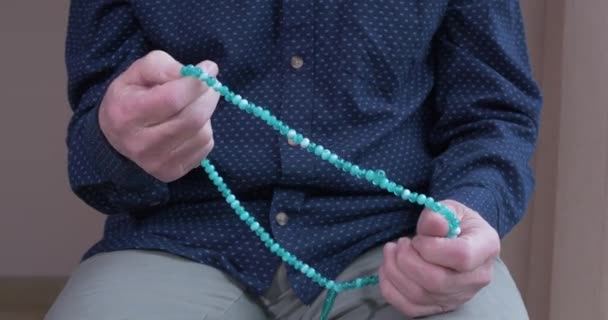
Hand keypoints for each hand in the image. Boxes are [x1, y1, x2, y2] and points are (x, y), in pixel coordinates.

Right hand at [99, 50, 219, 181]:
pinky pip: (204, 147)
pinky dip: (204, 131)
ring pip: (202, 133)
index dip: (196, 83)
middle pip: (192, 118)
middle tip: (210, 84)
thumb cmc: (131, 97)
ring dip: (206, 114)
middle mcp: (140, 144)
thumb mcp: (138, 72)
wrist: (115, 138)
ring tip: (193, 105)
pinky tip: (190, 125)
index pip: (172, 99)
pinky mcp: (171, 172)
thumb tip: (201, 73)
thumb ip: (164, 67)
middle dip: (208, 96)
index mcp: (126, 113)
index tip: (209, 68)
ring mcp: (156, 162)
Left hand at [379, 200, 499, 316]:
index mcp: (485, 248)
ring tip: (392, 251)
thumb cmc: (456, 222)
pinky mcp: (440, 307)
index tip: (418, 237)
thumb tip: (432, 222)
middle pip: (437, 281)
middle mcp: (477, 278)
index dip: (431, 247)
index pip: (461, 256)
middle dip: (407, 260)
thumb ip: (439, 214)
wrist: (460, 239)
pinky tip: (388, 269)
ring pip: (420, 295)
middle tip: (400, 243)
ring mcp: (459, 297)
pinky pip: (410, 307)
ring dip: (394, 271)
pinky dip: (390, 289)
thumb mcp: (450, 209)